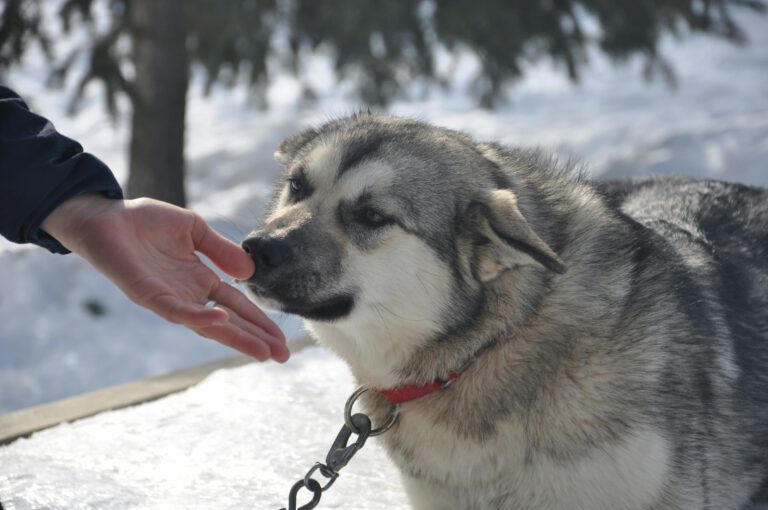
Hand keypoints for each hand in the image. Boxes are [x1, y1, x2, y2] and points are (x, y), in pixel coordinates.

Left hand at [42, 194, 289, 361]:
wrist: (106, 216)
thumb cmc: (146, 222)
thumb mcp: (195, 229)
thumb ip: (221, 250)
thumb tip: (250, 272)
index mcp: (200, 281)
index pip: (237, 306)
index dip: (259, 322)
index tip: (280, 339)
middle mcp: (188, 295)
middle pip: (228, 322)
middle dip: (255, 339)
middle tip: (283, 357)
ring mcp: (169, 298)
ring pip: (207, 324)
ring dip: (235, 337)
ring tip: (262, 352)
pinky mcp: (148, 294)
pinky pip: (177, 310)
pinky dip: (199, 317)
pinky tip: (222, 320)